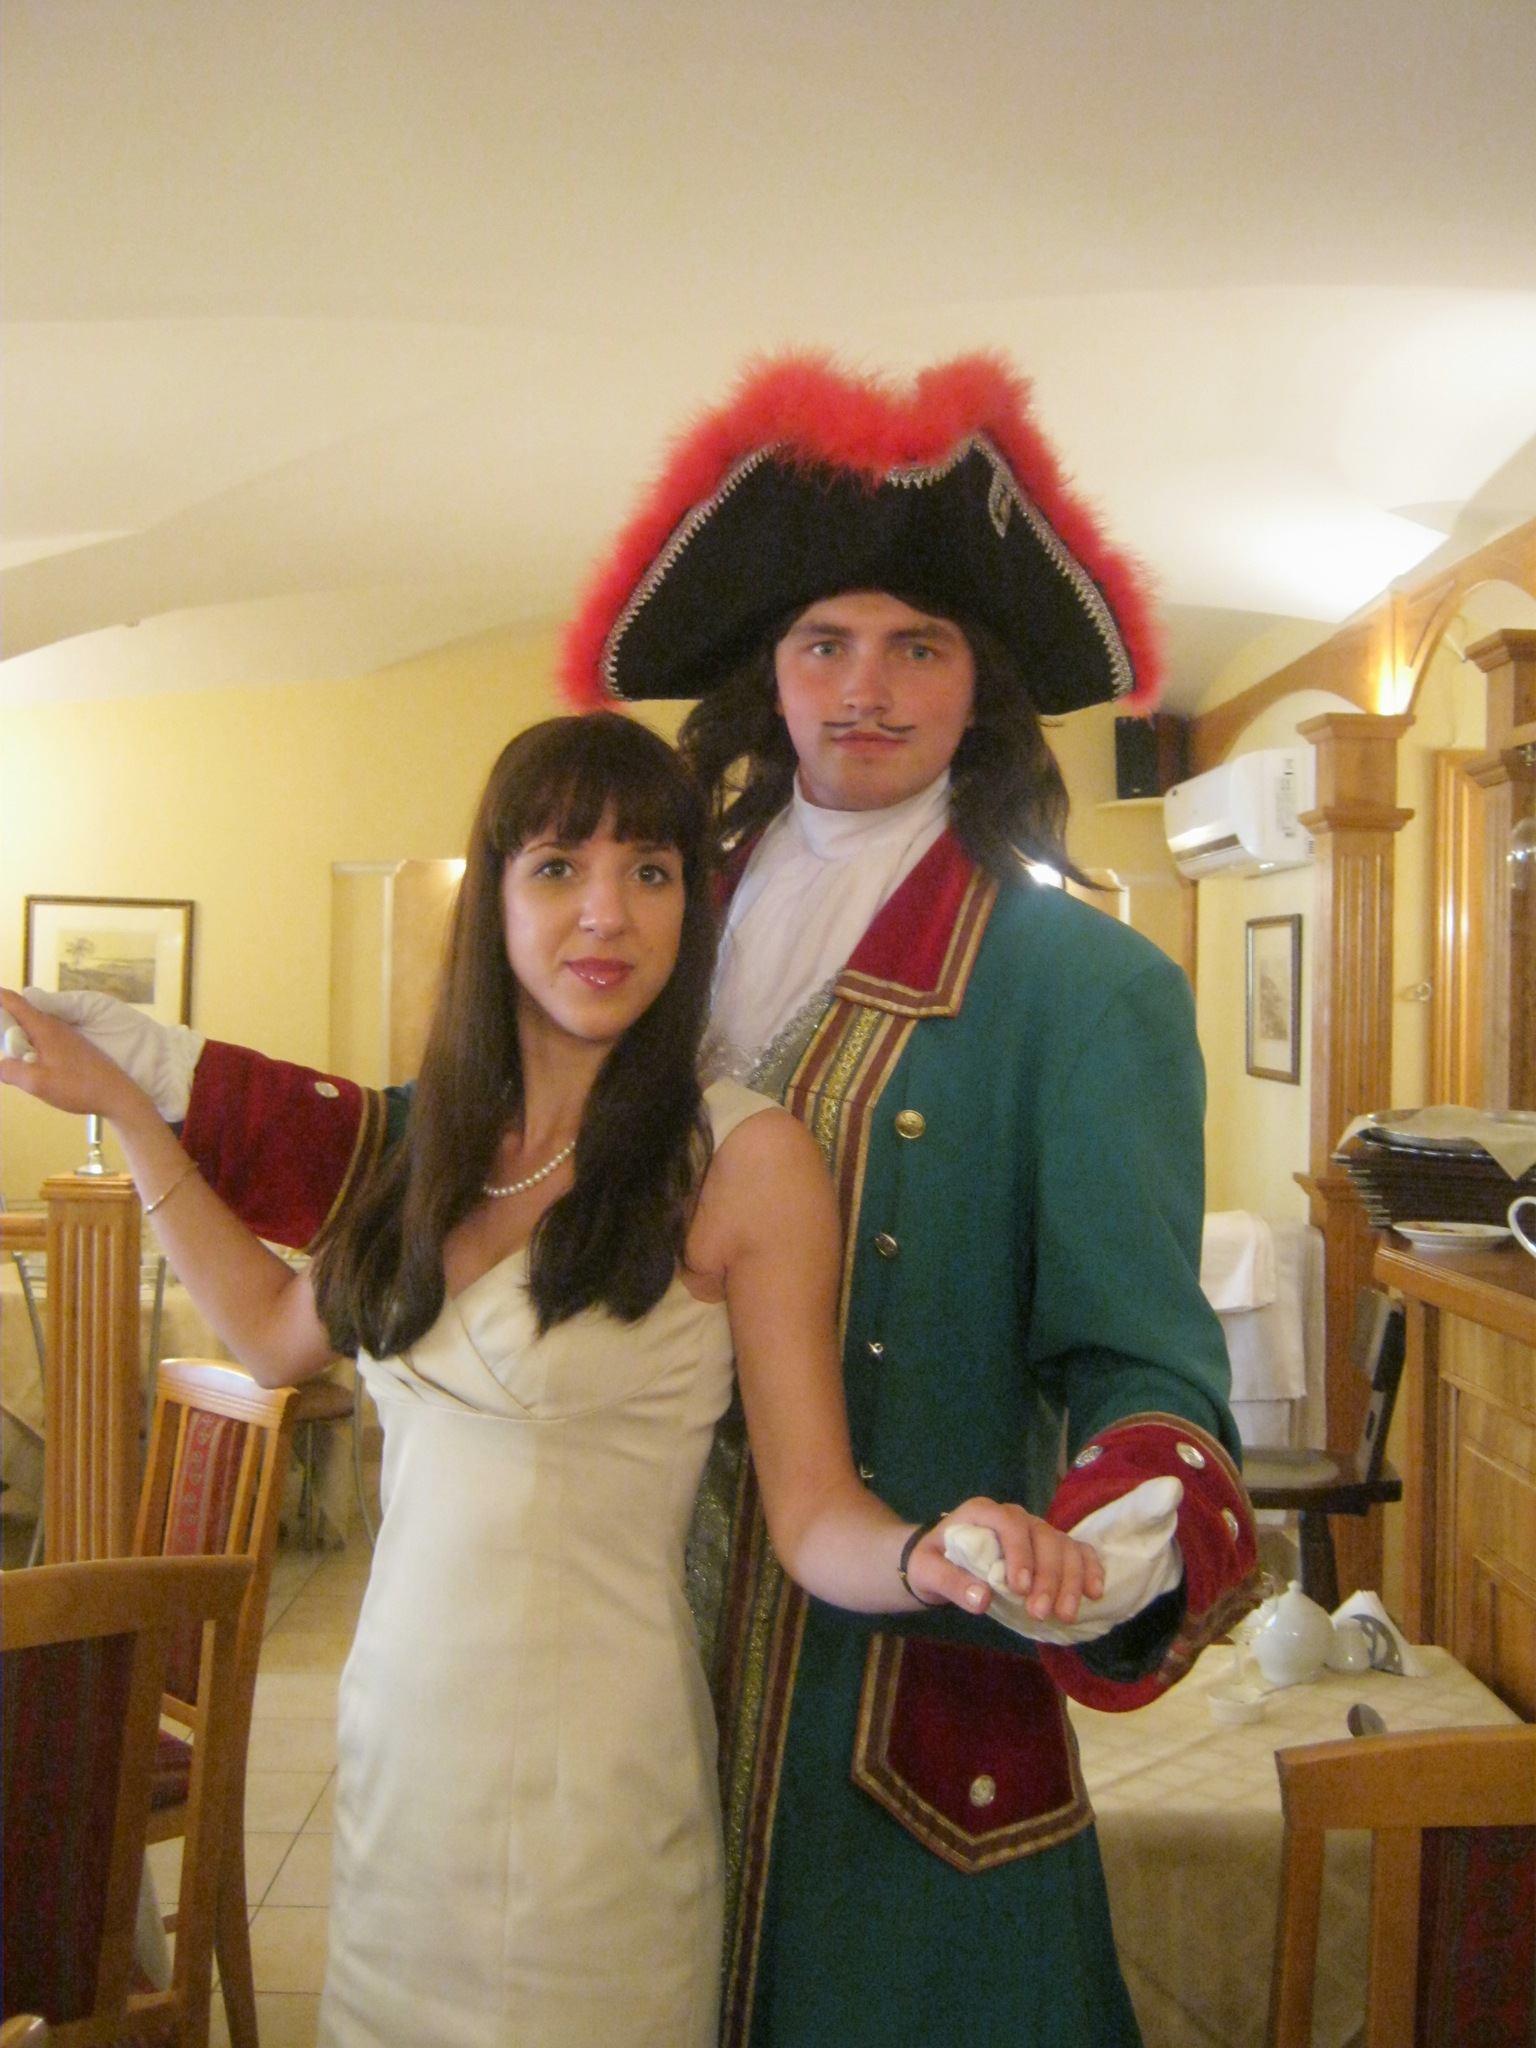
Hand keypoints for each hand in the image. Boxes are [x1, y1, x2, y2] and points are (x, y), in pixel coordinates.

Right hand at [0, 988, 152, 1123]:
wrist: (117, 1095)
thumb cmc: (78, 1087)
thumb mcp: (37, 1083)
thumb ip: (11, 1071)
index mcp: (44, 1027)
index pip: (14, 1001)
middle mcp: (55, 1026)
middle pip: (21, 1015)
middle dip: (6, 1026)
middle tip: (9, 1052)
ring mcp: (66, 1036)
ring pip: (33, 1029)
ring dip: (20, 1039)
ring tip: (18, 1059)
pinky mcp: (74, 1047)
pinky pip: (45, 1040)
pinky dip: (33, 1047)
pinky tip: (34, 1066)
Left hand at [944, 1476, 1184, 1644]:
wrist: (939, 1561)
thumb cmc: (932, 1561)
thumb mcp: (927, 1571)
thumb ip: (950, 1582)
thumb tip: (982, 1599)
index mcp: (982, 1512)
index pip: (1008, 1522)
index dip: (1019, 1552)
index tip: (1019, 1588)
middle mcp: (1015, 1517)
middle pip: (1043, 1536)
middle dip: (1047, 1576)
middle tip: (1040, 1613)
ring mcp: (1036, 1532)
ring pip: (1064, 1546)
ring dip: (1070, 1579)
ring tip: (1065, 1614)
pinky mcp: (1050, 1550)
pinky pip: (1077, 1552)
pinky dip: (1089, 1570)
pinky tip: (1094, 1594)